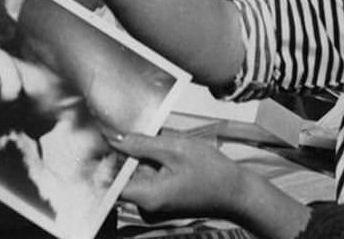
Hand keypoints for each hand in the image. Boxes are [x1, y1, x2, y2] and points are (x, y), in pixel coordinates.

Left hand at [112, 132, 247, 221]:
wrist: (237, 193)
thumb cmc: (211, 172)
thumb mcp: (174, 148)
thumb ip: (140, 143)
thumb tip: (114, 138)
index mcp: (146, 197)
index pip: (110, 179)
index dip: (106, 157)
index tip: (110, 138)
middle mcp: (147, 207)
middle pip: (124, 175)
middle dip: (131, 152)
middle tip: (150, 136)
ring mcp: (154, 206)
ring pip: (137, 174)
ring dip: (145, 157)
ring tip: (168, 147)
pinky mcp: (162, 202)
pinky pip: (148, 179)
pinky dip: (155, 165)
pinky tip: (172, 157)